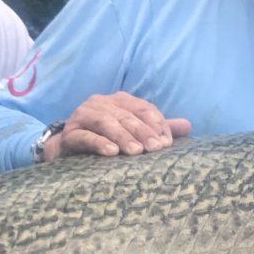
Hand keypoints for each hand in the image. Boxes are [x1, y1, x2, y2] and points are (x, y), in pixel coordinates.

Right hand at [44, 92, 190, 159]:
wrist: (65, 150)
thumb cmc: (105, 140)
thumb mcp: (133, 133)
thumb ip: (157, 129)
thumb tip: (188, 126)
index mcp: (119, 101)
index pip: (143, 108)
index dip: (157, 124)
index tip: (167, 144)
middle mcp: (100, 104)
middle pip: (127, 115)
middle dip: (143, 132)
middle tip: (156, 150)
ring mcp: (83, 116)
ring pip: (106, 123)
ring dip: (123, 137)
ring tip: (136, 152)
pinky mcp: (70, 133)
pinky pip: (85, 136)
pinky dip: (99, 143)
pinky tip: (111, 153)